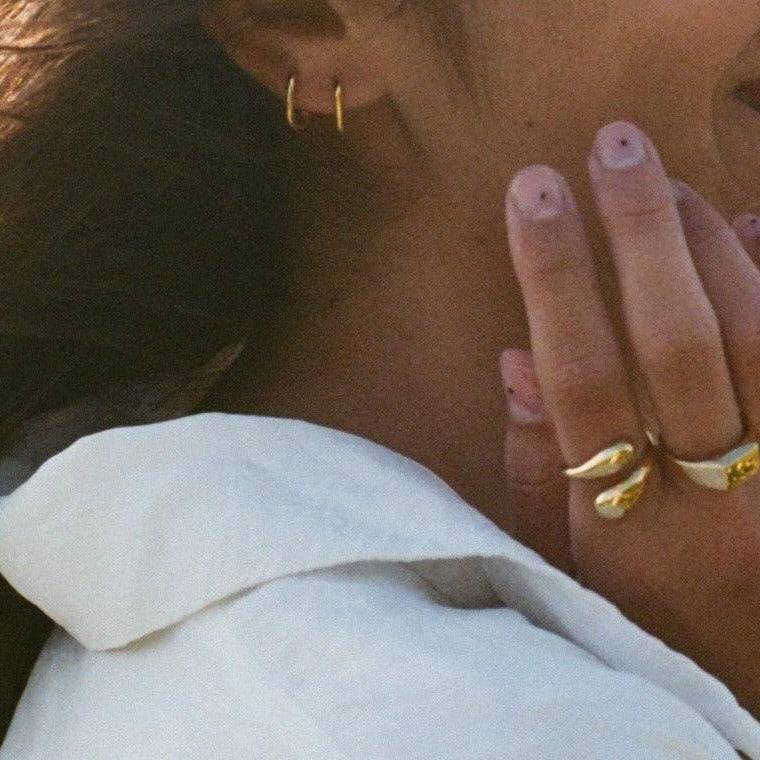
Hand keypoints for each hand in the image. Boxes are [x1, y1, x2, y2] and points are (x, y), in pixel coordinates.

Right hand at [498, 120, 759, 720]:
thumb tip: (518, 358)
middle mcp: (716, 499)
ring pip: (759, 334)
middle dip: (643, 230)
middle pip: (681, 338)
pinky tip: (752, 226)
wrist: (754, 685)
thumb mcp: (562, 571)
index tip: (534, 194)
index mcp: (626, 528)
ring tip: (667, 182)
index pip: (584, 375)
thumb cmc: (646, 628)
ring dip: (710, 243)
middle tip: (614, 144)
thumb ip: (535, 472)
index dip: (557, 277)